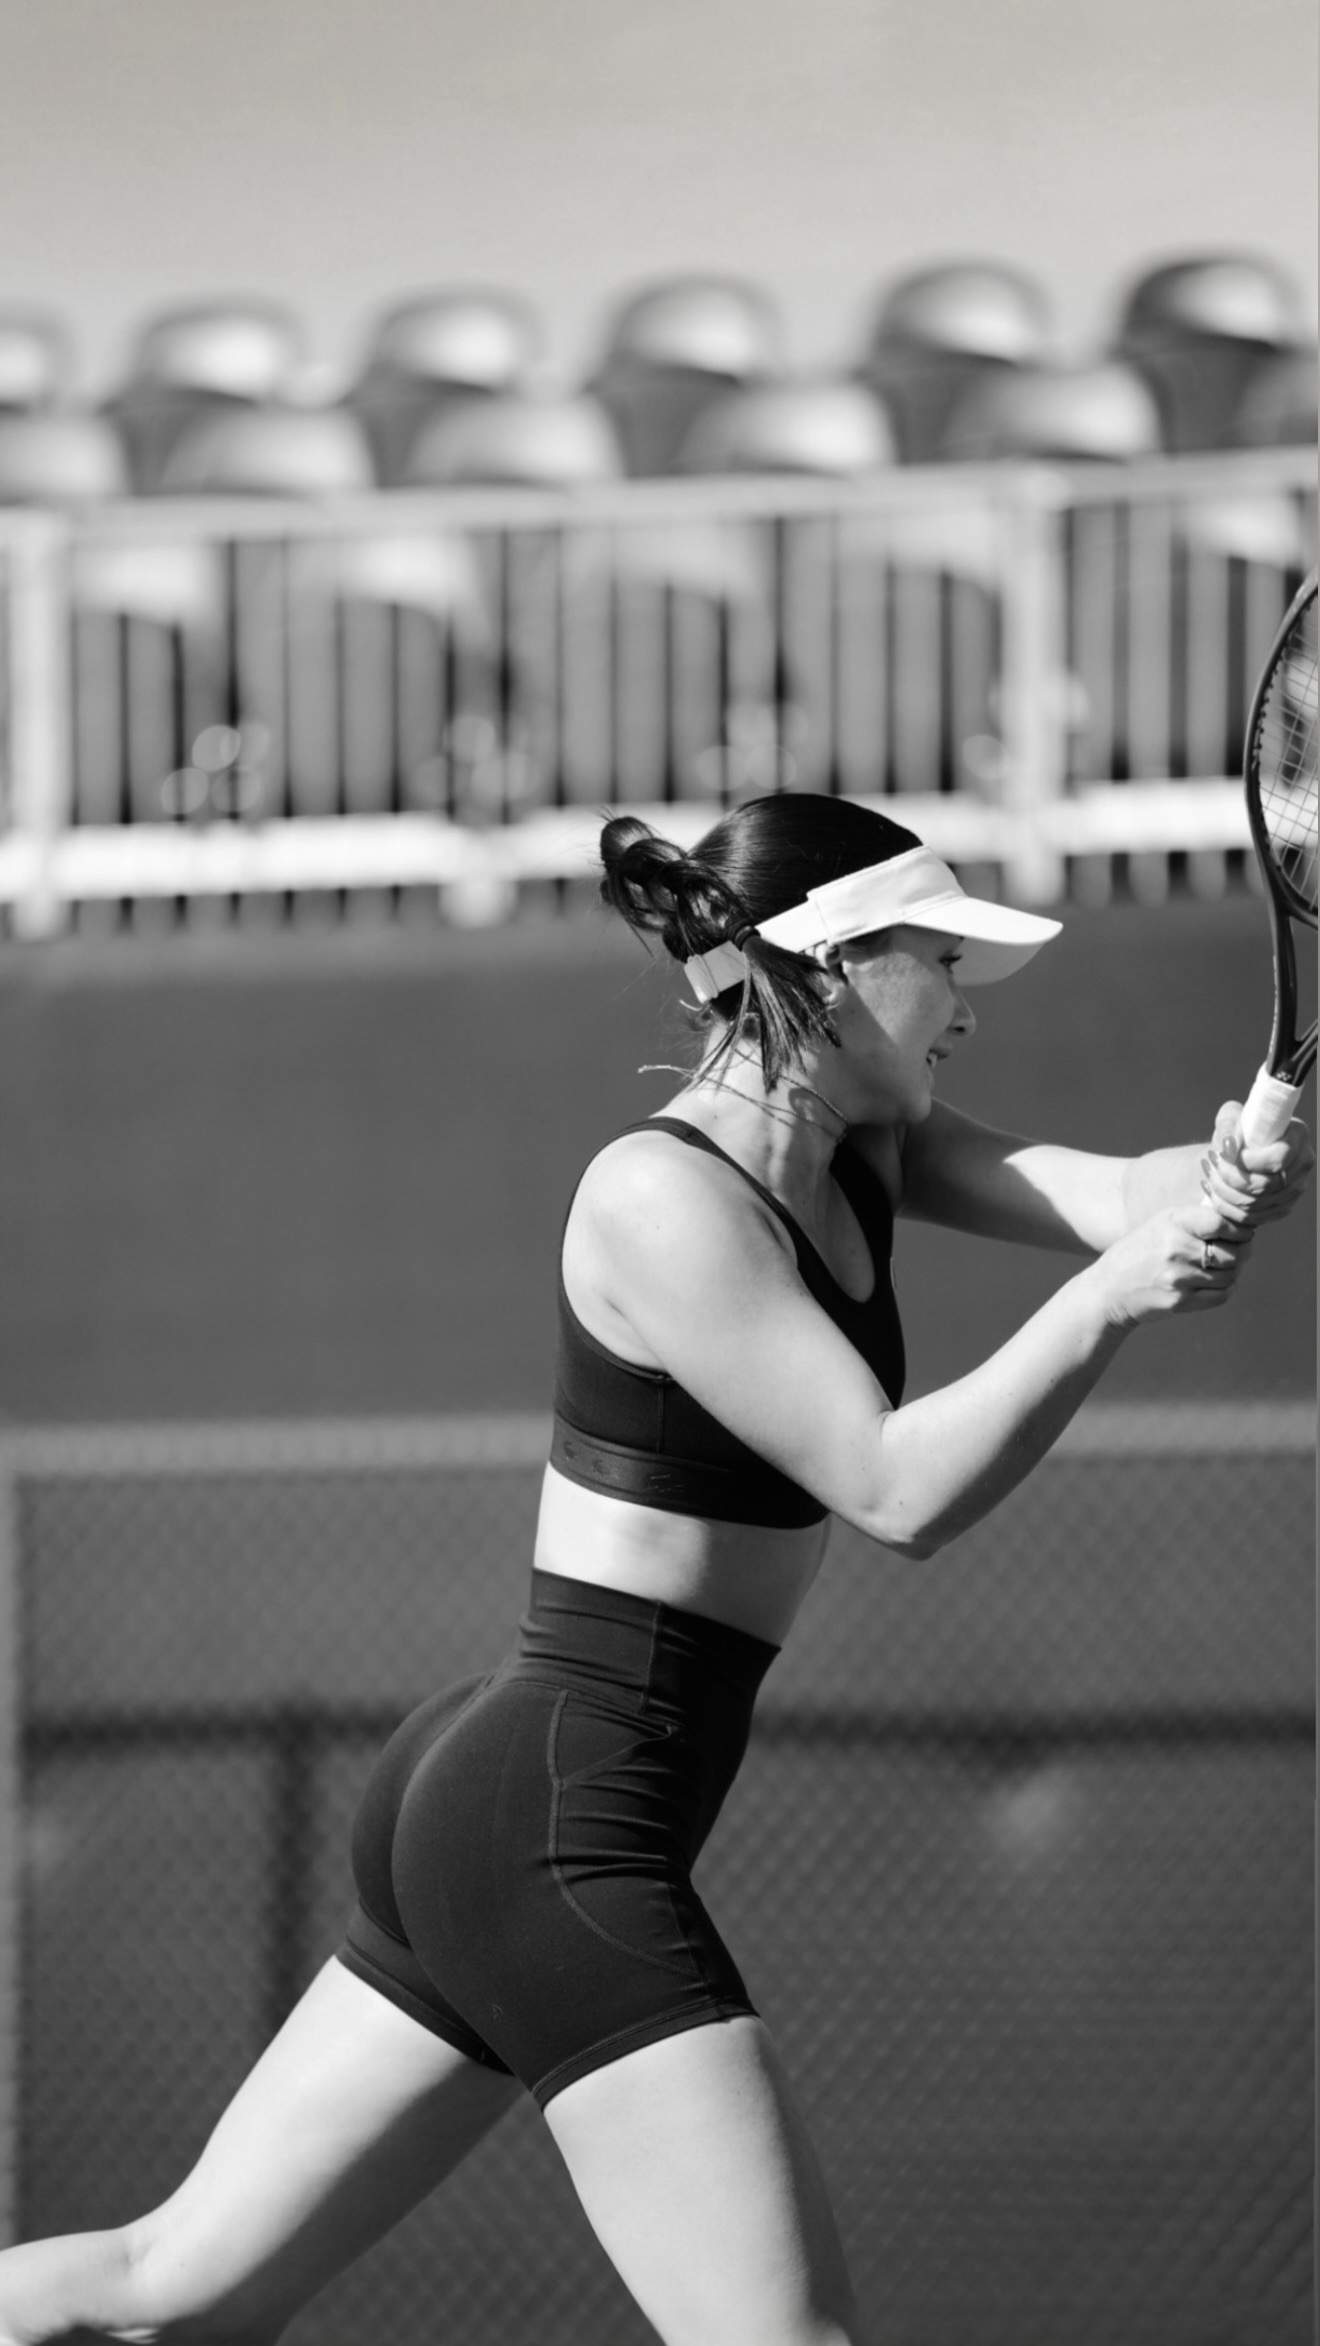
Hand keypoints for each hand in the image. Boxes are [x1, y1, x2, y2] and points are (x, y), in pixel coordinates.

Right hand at [1094, 1198, 1252, 1329]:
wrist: (1109, 1289)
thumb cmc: (1141, 1251)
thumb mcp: (1162, 1224)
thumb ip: (1197, 1220)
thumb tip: (1245, 1228)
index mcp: (1173, 1222)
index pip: (1221, 1223)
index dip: (1240, 1229)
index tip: (1243, 1233)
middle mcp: (1175, 1248)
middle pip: (1232, 1253)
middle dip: (1242, 1253)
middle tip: (1239, 1252)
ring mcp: (1178, 1277)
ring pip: (1230, 1275)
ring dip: (1232, 1273)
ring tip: (1221, 1268)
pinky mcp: (1180, 1301)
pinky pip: (1221, 1295)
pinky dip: (1225, 1289)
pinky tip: (1214, 1283)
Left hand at [1200, 1102, 1314, 1230]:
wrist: (1241, 1150)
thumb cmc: (1239, 1129)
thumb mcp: (1231, 1116)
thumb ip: (1228, 1124)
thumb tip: (1229, 1145)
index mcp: (1298, 1136)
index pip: (1277, 1159)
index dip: (1247, 1162)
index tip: (1225, 1154)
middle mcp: (1303, 1164)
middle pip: (1266, 1186)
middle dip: (1229, 1178)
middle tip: (1210, 1164)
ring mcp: (1296, 1190)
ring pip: (1256, 1205)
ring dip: (1224, 1193)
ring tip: (1209, 1176)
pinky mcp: (1282, 1208)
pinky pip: (1252, 1218)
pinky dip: (1227, 1209)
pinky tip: (1212, 1193)